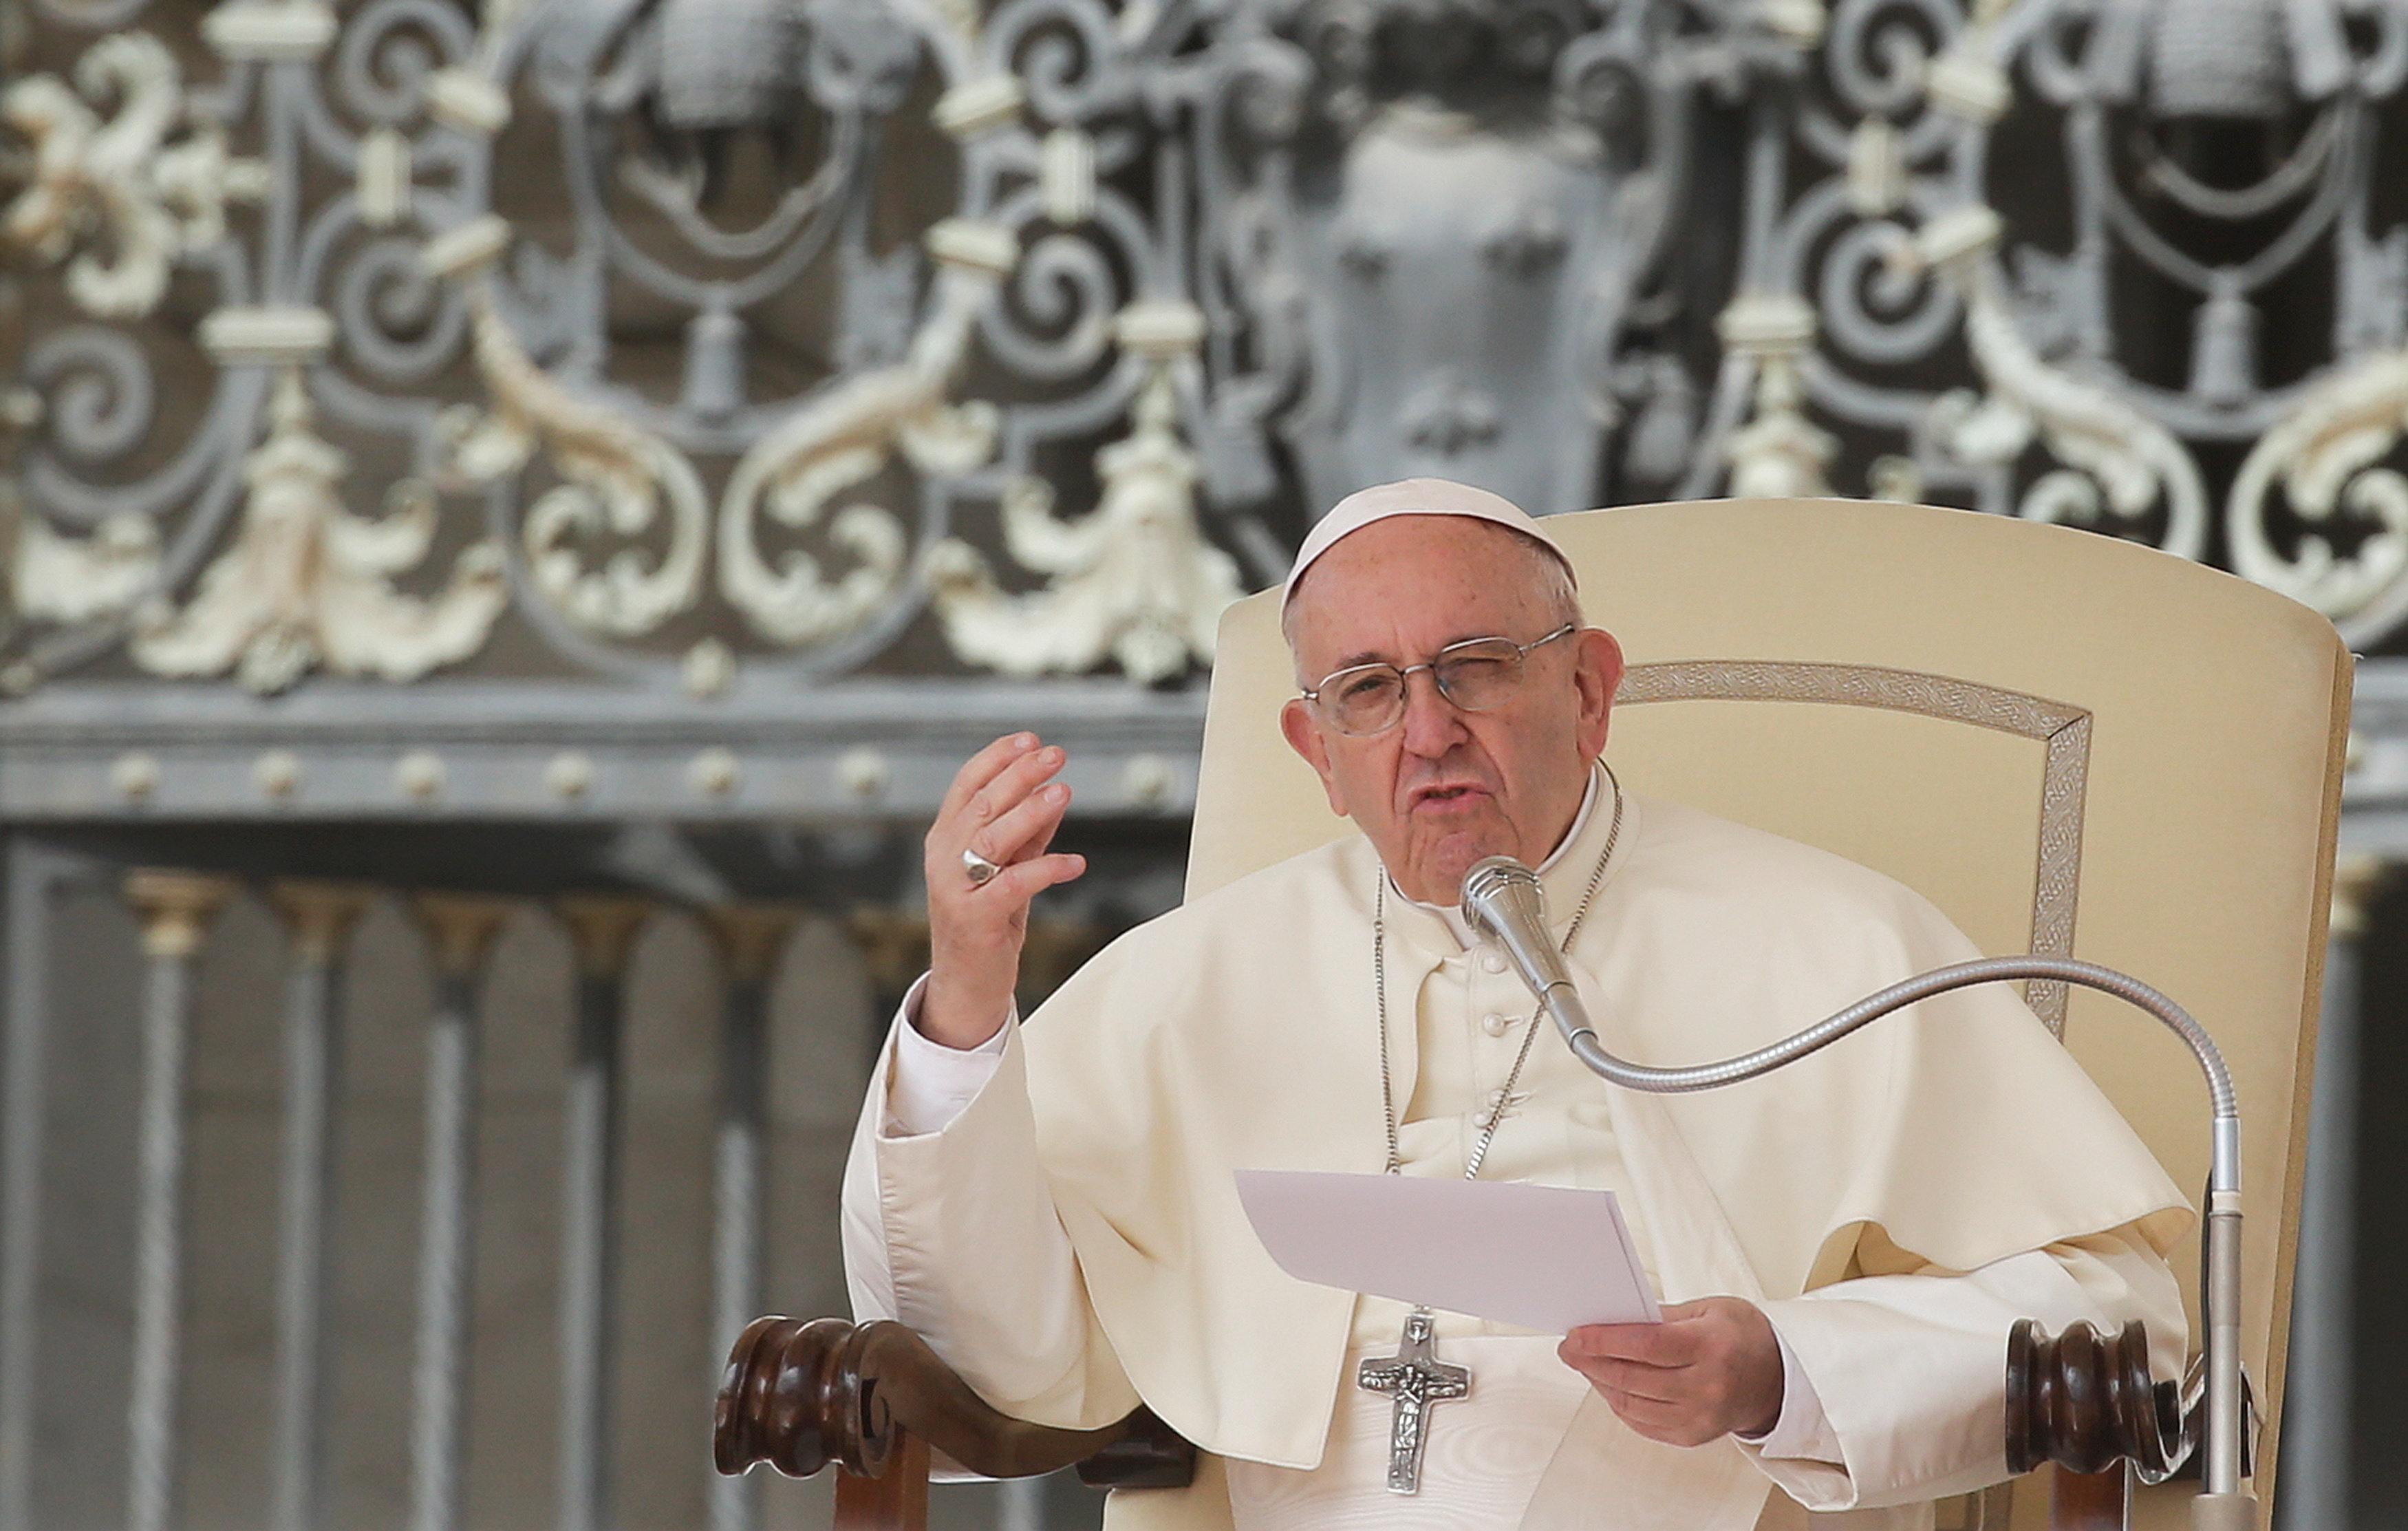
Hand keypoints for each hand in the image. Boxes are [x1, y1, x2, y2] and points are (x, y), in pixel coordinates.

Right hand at [919, 733, 1087, 1048]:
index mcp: (945, 839)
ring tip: (1063, 792)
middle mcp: (944, 857)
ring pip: (993, 838)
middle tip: (1056, 754)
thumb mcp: (1006, 869)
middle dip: (1020, 774)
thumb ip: (1026, 835)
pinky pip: (1014, 884)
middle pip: (981, 803)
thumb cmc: (988, 922)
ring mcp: (955, 887)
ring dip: (1030, 812)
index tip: (1030, 739)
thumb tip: (1053, 794)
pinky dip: (1047, 869)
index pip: (966, 785)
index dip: (997, 758)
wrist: (966, 984)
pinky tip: (1076, 863)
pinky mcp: (975, 917)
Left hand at [1557, 1296, 1783, 1446]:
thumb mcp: (1707, 1309)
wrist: (1778, 1379)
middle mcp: (1707, 1387)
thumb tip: (1612, 1318)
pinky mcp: (1691, 1436)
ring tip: (1584, 1362)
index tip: (1575, 1333)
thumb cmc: (1743, 1337)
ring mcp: (1699, 1417)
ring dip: (1599, 1382)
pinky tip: (1607, 1384)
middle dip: (1591, 1361)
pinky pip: (1641, 1422)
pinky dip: (1617, 1402)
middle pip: (1632, 1378)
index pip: (1646, 1345)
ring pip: (1630, 1404)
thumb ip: (1660, 1315)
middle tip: (1569, 1346)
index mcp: (1712, 1347)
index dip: (1603, 1340)